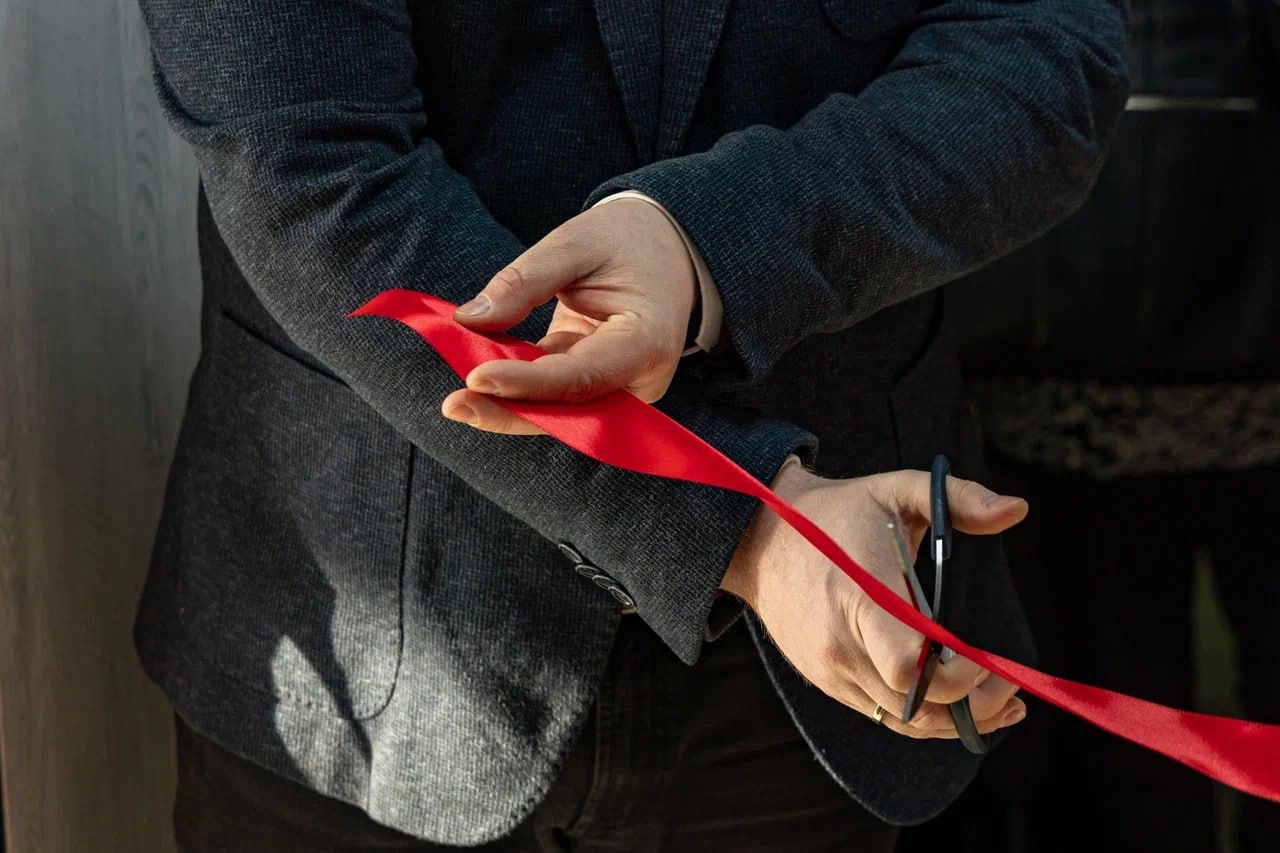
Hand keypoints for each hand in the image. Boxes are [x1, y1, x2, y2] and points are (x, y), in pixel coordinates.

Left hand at [441, 198, 696, 433]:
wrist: (666, 251)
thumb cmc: (628, 240)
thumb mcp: (576, 243)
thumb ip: (524, 281)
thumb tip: (469, 320)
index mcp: (646, 341)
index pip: (581, 376)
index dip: (529, 383)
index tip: (476, 378)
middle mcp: (639, 379)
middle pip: (569, 409)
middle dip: (510, 411)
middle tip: (454, 405)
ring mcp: (620, 389)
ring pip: (558, 411)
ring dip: (508, 407)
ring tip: (457, 401)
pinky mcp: (598, 387)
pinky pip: (553, 398)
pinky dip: (516, 391)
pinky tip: (478, 384)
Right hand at [722, 459, 1029, 738]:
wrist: (761, 538)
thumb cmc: (835, 513)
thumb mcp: (896, 489)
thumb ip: (960, 498)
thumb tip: (1018, 510)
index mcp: (861, 599)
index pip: (909, 667)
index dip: (956, 678)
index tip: (989, 661)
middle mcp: (841, 645)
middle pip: (916, 704)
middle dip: (974, 704)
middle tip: (1011, 683)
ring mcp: (832, 669)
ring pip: (904, 720)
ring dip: (957, 719)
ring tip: (1002, 704)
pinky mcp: (828, 680)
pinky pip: (884, 714)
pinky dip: (925, 716)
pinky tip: (959, 705)